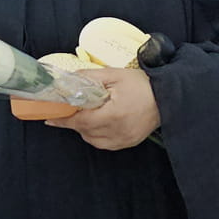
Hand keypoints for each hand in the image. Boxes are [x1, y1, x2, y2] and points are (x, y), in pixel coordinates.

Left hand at [46, 68, 160, 149]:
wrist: (168, 97)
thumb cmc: (142, 84)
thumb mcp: (114, 75)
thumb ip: (89, 77)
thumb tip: (68, 79)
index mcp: (114, 114)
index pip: (81, 121)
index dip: (63, 119)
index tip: (50, 117)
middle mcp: (118, 131)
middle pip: (85, 131)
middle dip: (73, 121)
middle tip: (67, 111)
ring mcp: (124, 140)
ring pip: (93, 140)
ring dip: (84, 129)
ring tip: (87, 114)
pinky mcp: (128, 143)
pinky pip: (104, 143)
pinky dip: (96, 135)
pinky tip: (99, 123)